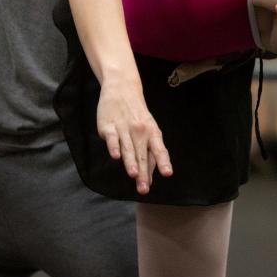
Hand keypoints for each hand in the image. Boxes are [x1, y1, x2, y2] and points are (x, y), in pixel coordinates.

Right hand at [95, 77, 171, 193]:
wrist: (122, 88)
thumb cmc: (137, 115)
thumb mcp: (148, 129)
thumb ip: (150, 152)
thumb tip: (150, 177)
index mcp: (152, 132)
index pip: (159, 149)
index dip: (163, 162)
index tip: (167, 173)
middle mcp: (140, 131)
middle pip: (142, 154)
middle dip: (143, 173)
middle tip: (144, 189)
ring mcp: (124, 128)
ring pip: (128, 148)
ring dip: (131, 162)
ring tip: (134, 174)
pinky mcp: (108, 126)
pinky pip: (112, 138)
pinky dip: (114, 147)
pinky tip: (115, 156)